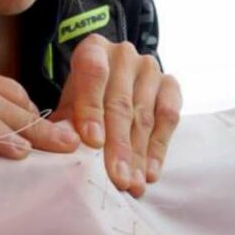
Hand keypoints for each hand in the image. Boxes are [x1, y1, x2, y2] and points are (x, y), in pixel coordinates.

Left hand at [51, 34, 181, 197]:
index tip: (93, 143)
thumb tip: (64, 147)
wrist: (111, 84)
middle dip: (118, 146)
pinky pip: (168, 118)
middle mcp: (124, 53)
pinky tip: (150, 172)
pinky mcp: (170, 83)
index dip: (92, 109)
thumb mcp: (69, 106)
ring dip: (139, 155)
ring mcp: (150, 68)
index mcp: (93, 49)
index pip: (93, 75)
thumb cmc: (84, 98)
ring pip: (145, 116)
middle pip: (121, 103)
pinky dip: (159, 149)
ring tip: (132, 185)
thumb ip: (64, 123)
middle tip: (117, 178)